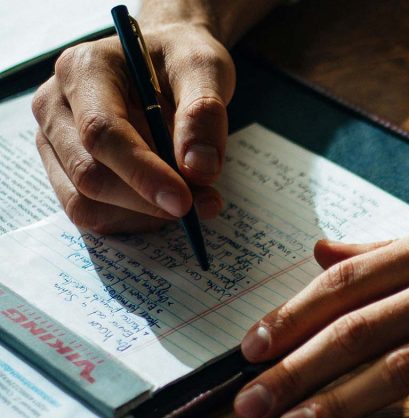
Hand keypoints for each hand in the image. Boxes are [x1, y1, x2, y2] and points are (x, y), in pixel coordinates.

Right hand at [32, 22, 234, 233]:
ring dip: (144, 215)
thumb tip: (199, 169)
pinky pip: (93, 213)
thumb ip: (204, 113)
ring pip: (86, 203)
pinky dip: (136, 219)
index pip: (101, 132)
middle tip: (205, 203)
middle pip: (89, 174)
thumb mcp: (204, 68)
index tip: (184, 201)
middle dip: (149, 200)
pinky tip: (166, 202)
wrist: (164, 61)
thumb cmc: (180, 59)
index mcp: (84, 69)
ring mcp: (54, 141)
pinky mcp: (65, 170)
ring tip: (194, 199)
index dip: (143, 173)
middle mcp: (56, 105)